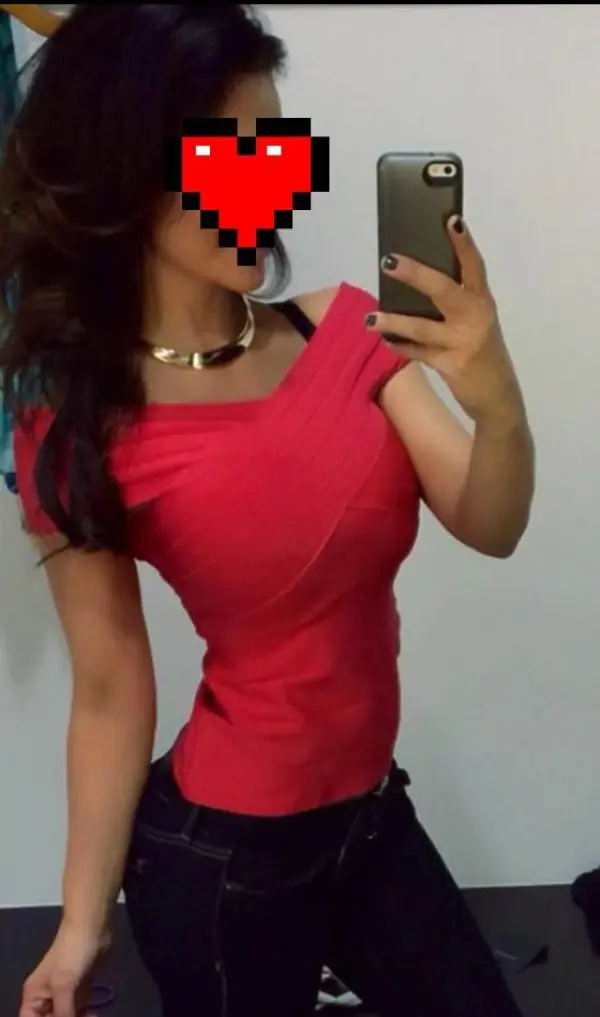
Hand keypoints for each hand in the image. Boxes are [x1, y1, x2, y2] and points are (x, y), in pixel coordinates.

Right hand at [20, 922, 109, 1016]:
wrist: (92, 927)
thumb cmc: (72, 953)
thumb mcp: (63, 985)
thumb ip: (63, 1012)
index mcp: (34, 995)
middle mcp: (46, 997)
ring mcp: (64, 993)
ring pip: (66, 1016)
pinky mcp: (80, 988)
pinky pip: (79, 1010)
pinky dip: (85, 1015)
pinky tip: (93, 1014)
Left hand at [366, 216, 524, 427]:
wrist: (498, 398)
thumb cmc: (482, 354)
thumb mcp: (476, 324)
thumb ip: (455, 305)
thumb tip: (414, 285)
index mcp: (482, 303)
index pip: (475, 267)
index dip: (464, 244)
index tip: (452, 220)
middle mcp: (475, 318)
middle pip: (443, 290)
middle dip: (415, 274)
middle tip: (389, 261)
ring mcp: (463, 343)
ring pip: (422, 328)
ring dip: (393, 322)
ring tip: (369, 319)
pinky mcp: (451, 366)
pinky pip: (418, 353)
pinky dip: (400, 347)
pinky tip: (385, 341)